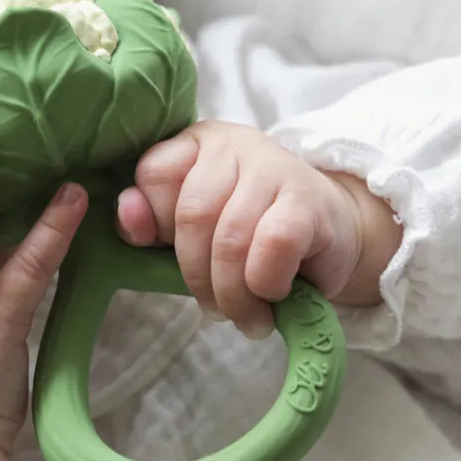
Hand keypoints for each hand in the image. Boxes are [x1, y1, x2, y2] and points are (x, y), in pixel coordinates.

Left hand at [115, 120, 400, 337]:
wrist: (333, 234)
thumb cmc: (252, 233)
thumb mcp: (194, 229)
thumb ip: (153, 222)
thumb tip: (128, 215)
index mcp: (198, 144)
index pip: (154, 174)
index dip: (155, 226)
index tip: (170, 260)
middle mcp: (235, 145)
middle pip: (192, 215)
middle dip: (197, 276)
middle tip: (215, 308)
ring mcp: (274, 167)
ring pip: (229, 237)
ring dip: (233, 293)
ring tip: (246, 315)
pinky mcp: (308, 199)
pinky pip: (270, 246)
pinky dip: (265, 284)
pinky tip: (273, 296)